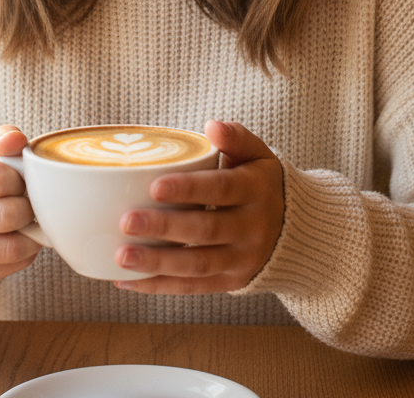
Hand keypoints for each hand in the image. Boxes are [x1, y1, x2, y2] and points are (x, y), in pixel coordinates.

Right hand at [0, 124, 41, 287]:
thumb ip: (3, 139)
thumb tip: (17, 139)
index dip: (21, 181)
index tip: (22, 182)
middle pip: (6, 215)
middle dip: (28, 209)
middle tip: (29, 204)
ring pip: (10, 246)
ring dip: (31, 235)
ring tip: (29, 222)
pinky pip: (9, 267)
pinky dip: (25, 254)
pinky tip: (19, 239)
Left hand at [113, 120, 283, 294]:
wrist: (293, 229)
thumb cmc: (259, 181)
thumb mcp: (257, 154)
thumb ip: (235, 138)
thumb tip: (211, 126)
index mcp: (255, 191)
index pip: (221, 189)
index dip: (189, 189)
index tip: (154, 187)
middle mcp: (251, 228)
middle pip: (205, 230)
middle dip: (164, 228)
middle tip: (127, 221)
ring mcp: (241, 259)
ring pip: (197, 265)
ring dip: (157, 263)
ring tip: (121, 257)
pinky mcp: (229, 282)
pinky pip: (193, 287)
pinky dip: (158, 286)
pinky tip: (126, 280)